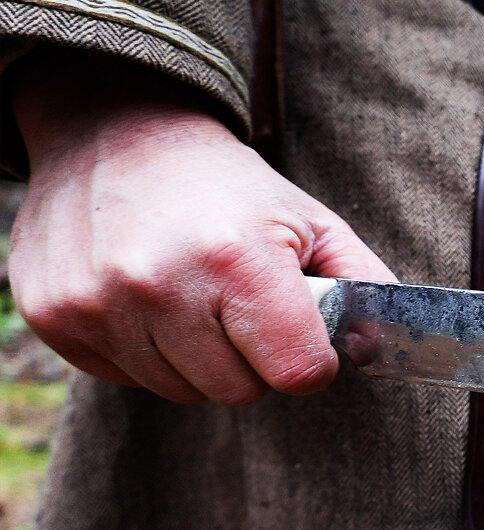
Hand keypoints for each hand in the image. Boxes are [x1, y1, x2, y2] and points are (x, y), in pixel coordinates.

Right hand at [9, 52, 395, 405]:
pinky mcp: (55, 317)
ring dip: (198, 358)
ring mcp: (99, 304)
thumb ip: (364, 288)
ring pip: (182, 392)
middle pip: (239, 392)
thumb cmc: (231, 189)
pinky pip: (128, 378)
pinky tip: (149, 299)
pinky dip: (147, 351)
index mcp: (239, 260)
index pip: (297, 372)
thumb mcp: (313, 222)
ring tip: (193, 295)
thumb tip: (379, 352)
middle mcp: (162, 285)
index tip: (301, 333)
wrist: (116, 132)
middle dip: (253, 359)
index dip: (310, 360)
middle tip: (241, 305)